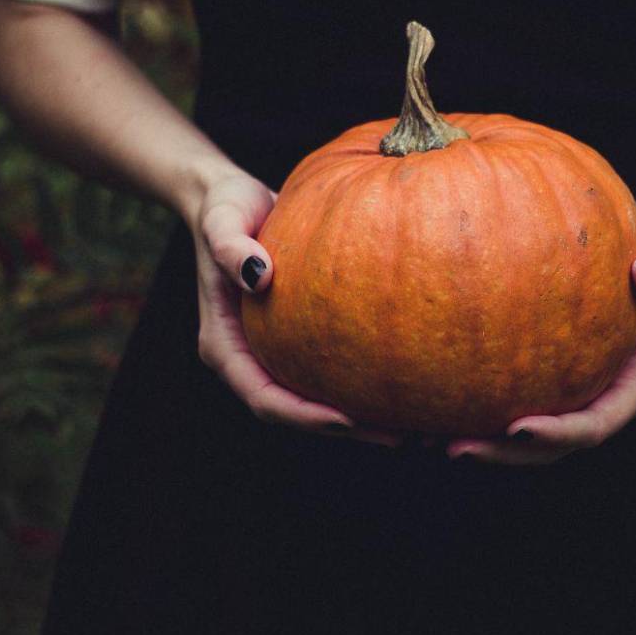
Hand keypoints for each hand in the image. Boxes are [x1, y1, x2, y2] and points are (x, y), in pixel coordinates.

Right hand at [191, 169, 403, 447]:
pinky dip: (362, 381)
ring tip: (414, 423)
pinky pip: (330, 369)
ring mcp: (273, 351)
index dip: (303, 416)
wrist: (231, 198)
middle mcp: (249, 357)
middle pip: (295, 411)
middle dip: (344, 428)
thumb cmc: (224, 208)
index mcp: (224, 346)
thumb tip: (259, 276)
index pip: (264, 397)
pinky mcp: (297, 338)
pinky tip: (406, 379)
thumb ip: (230, 247)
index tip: (346, 419)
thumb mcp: (222, 221)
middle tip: (399, 436)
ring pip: (315, 398)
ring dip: (360, 416)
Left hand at [444, 234, 635, 464]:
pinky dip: (475, 410)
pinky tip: (431, 401)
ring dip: (483, 444)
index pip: (594, 426)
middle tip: (454, 449)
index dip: (558, 435)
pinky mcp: (548, 388)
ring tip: (429, 438)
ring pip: (525, 440)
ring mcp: (573, 401)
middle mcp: (600, 405)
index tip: (517, 429)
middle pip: (551, 449)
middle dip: (504, 454)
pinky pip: (510, 404)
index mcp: (633, 390)